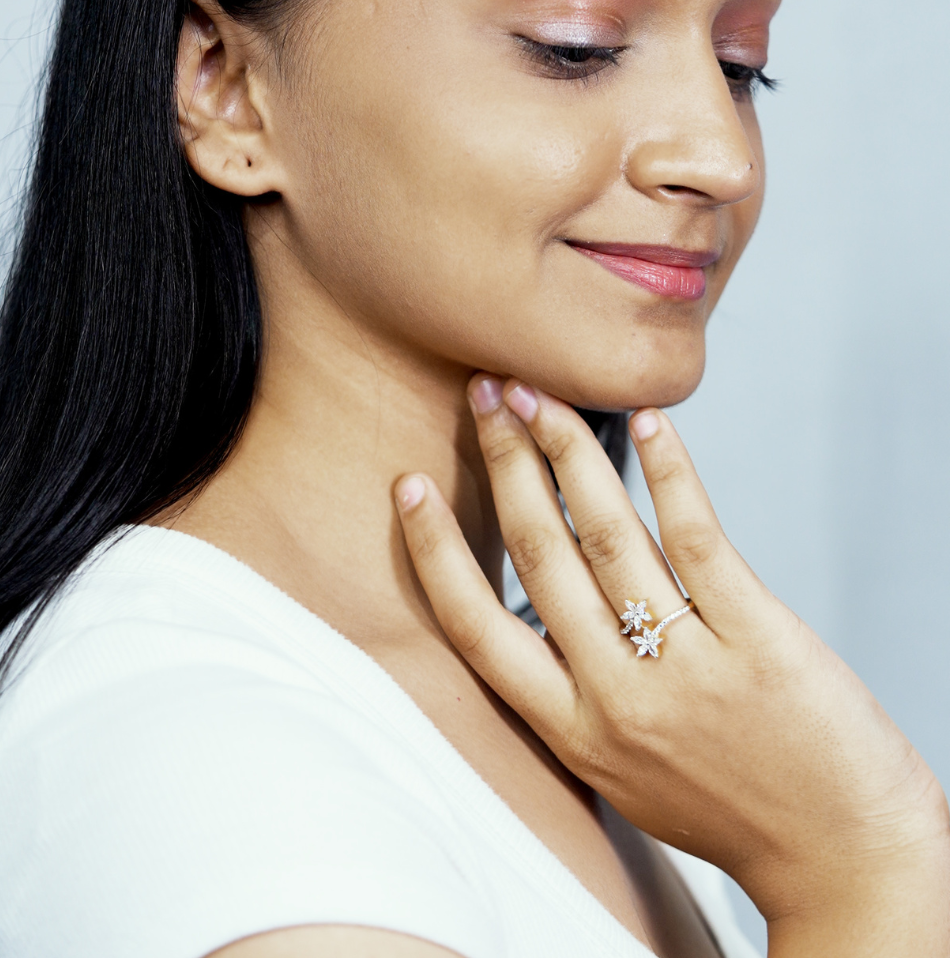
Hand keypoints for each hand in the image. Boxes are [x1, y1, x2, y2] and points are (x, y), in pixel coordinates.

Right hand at [395, 375, 949, 956]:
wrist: (841, 856)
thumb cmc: (728, 809)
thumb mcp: (622, 771)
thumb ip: (577, 695)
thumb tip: (550, 613)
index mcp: (572, 731)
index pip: (478, 628)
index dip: (437, 551)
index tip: (411, 488)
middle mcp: (617, 696)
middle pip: (539, 555)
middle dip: (505, 463)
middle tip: (487, 399)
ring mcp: (686, 664)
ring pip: (606, 535)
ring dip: (567, 451)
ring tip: (543, 396)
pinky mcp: (755, 636)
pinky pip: (696, 537)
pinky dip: (667, 472)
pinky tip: (648, 423)